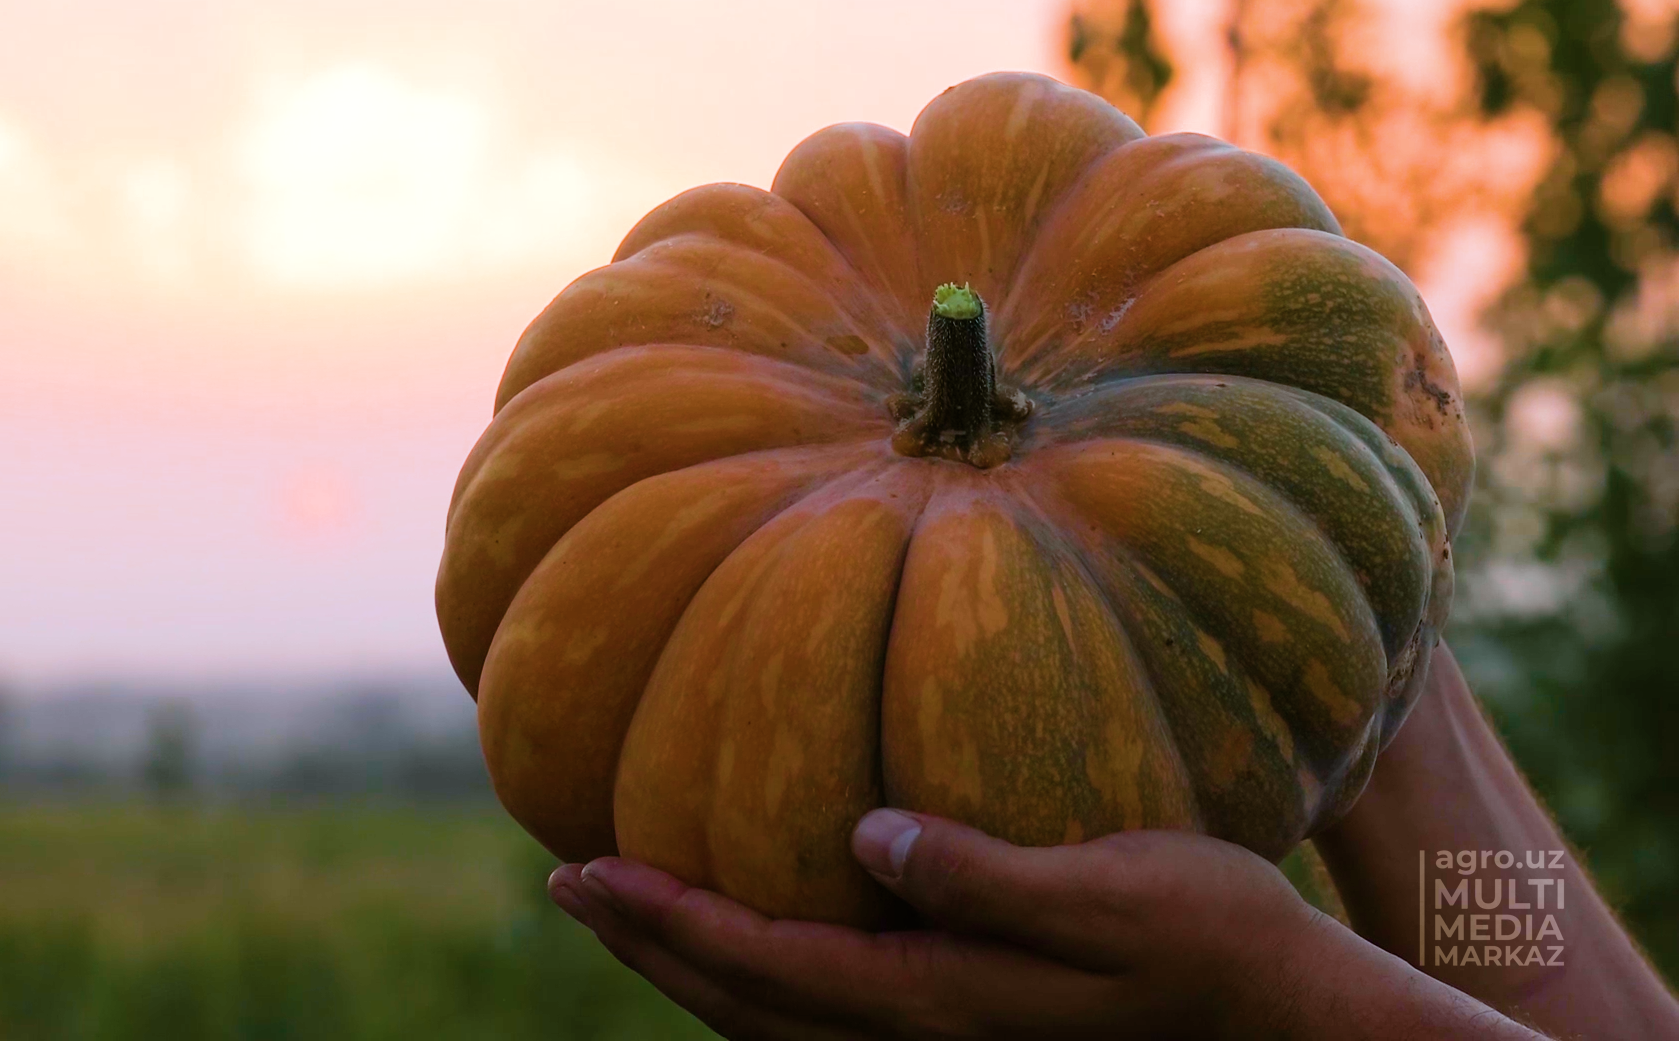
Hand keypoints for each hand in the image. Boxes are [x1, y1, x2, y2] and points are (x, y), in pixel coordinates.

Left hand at [546, 813, 1336, 1038]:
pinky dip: (757, 981)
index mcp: (935, 1001)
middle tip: (570, 885)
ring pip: (774, 1023)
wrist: (1288, 1023)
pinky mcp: (968, 1033)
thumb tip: (865, 837)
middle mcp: (920, 1039)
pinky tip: (756, 941)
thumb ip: (983, 876)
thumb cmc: (1215, 941)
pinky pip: (823, 1018)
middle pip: (742, 1004)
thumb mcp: (1111, 894)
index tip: (582, 870)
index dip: (665, 918)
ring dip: (691, 968)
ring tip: (633, 913)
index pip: (761, 963)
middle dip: (651, 945)